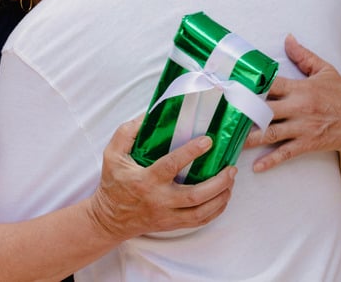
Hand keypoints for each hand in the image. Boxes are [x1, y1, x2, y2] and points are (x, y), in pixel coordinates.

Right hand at [89, 117, 235, 240]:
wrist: (110, 219)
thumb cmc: (113, 184)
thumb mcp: (112, 154)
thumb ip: (127, 133)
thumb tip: (146, 117)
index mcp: (145, 180)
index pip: (171, 165)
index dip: (191, 152)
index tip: (208, 141)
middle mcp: (159, 200)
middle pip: (194, 195)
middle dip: (217, 183)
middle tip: (231, 168)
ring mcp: (167, 215)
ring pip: (201, 212)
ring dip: (221, 197)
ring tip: (231, 180)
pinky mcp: (173, 224)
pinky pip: (200, 221)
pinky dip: (216, 211)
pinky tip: (223, 198)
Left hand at [244, 34, 340, 171]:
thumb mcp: (325, 71)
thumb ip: (304, 55)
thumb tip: (287, 37)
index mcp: (301, 88)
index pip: (272, 84)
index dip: (252, 84)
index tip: (231, 84)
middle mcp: (299, 108)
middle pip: (266, 110)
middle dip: (245, 112)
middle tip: (223, 114)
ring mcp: (302, 128)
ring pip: (271, 133)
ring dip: (250, 138)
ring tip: (231, 141)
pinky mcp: (306, 144)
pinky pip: (286, 153)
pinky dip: (271, 161)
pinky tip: (256, 167)